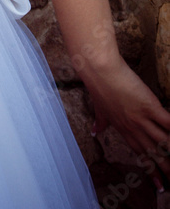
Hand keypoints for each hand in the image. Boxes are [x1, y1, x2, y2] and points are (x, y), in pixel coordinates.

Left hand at [84, 56, 169, 194]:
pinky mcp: (150, 106)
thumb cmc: (100, 86)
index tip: (160, 186)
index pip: (141, 154)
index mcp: (124, 130)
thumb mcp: (99, 108)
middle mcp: (134, 128)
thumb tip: (94, 131)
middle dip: (166, 169)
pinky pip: (168, 123)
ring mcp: (142, 119)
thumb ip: (100, 121)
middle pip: (154, 153)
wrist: (100, 71)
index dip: (151, 170)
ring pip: (163, 142)